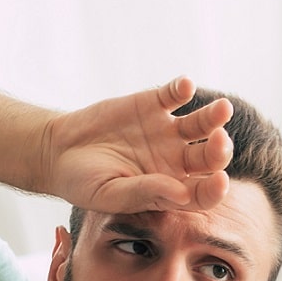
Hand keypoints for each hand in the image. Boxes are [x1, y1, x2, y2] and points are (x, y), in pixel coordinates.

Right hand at [39, 76, 234, 214]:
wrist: (59, 152)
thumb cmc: (84, 183)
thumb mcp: (110, 193)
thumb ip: (146, 193)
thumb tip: (183, 194)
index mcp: (171, 190)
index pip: (203, 193)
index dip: (215, 189)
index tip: (222, 181)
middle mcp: (177, 161)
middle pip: (209, 157)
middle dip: (219, 150)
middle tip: (220, 141)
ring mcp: (167, 132)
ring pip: (201, 124)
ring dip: (213, 117)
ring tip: (222, 108)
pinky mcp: (152, 105)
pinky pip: (173, 95)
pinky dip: (181, 89)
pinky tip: (185, 85)